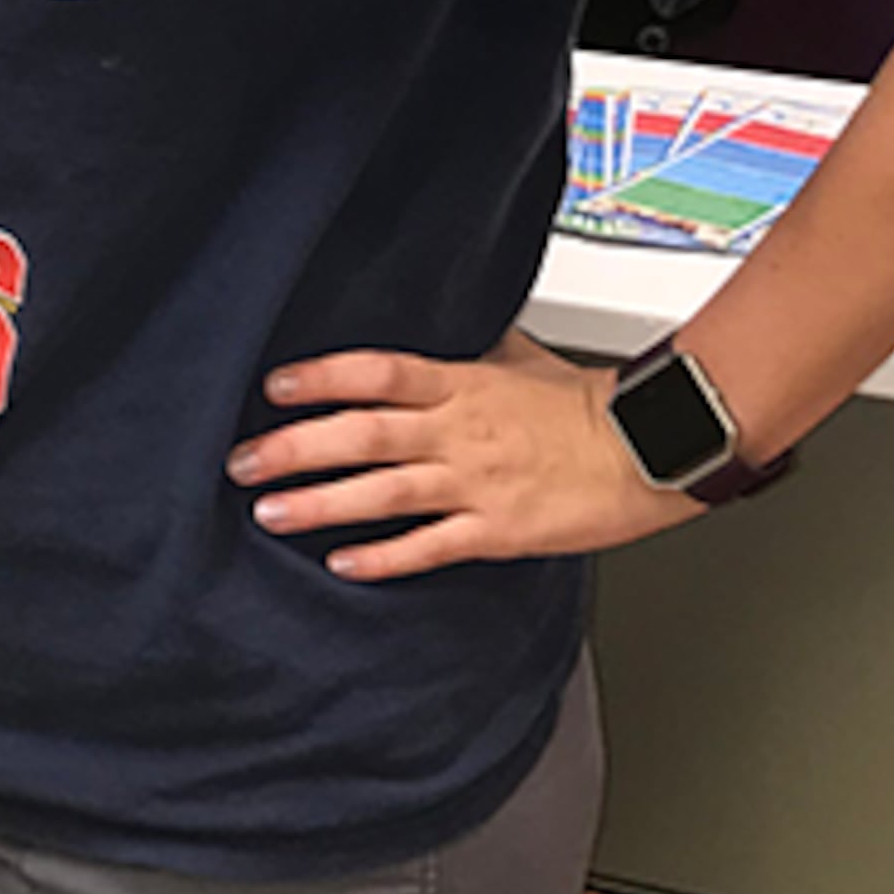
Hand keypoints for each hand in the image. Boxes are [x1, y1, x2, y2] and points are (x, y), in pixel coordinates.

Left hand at [224, 329, 692, 582]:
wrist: (651, 447)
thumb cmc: (590, 405)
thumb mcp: (523, 358)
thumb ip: (473, 351)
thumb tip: (443, 331)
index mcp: (463, 384)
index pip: (378, 372)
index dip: (321, 377)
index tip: (274, 386)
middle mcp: (459, 432)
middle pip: (361, 434)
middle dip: (293, 448)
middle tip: (242, 462)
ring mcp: (475, 482)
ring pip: (381, 493)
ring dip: (319, 503)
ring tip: (270, 513)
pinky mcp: (496, 530)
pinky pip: (428, 546)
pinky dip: (383, 557)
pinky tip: (342, 563)